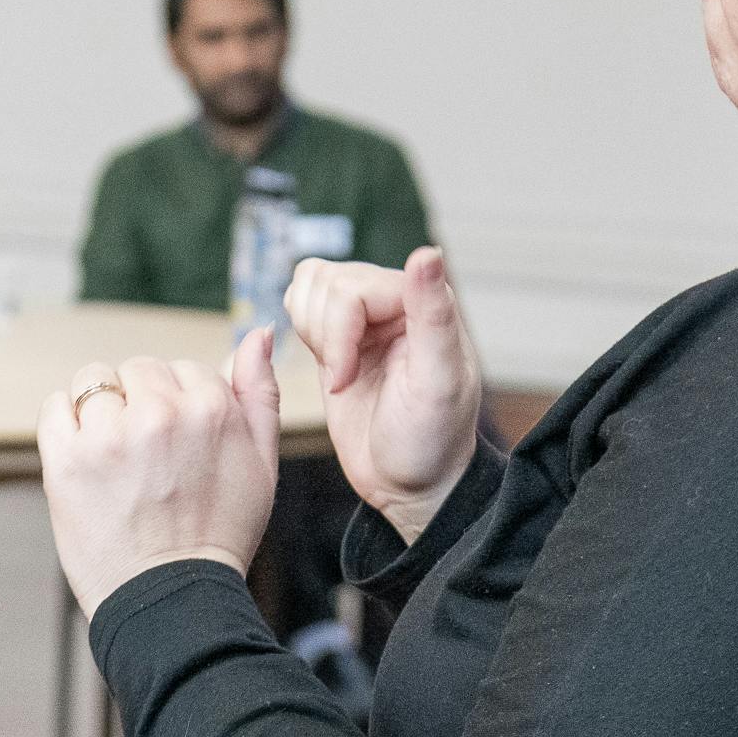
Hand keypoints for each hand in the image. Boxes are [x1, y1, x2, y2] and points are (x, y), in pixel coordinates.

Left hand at [38, 334, 280, 613]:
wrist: (171, 600)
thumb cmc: (220, 534)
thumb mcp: (261, 463)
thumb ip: (260, 393)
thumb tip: (258, 333)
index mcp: (211, 408)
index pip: (182, 369)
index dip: (179, 406)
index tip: (178, 449)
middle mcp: (160, 414)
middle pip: (138, 369)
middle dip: (141, 402)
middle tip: (147, 458)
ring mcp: (109, 436)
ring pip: (95, 381)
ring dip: (101, 409)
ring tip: (115, 458)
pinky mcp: (65, 460)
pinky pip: (55, 406)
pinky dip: (65, 423)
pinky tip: (86, 458)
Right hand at [286, 247, 482, 546]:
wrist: (411, 485)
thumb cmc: (431, 441)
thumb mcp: (438, 383)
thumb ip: (433, 315)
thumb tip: (427, 252)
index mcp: (426, 303)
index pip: (354, 286)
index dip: (338, 331)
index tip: (346, 381)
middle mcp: (397, 300)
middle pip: (326, 282)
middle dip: (324, 337)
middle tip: (345, 382)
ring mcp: (365, 317)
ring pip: (309, 286)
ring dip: (311, 333)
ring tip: (340, 375)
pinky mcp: (339, 337)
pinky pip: (301, 303)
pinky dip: (300, 331)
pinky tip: (328, 367)